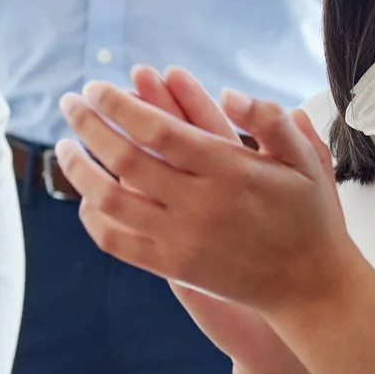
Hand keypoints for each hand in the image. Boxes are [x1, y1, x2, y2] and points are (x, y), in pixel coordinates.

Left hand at [61, 67, 374, 373]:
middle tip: (69, 103)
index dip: (119, 105)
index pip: (157, 130)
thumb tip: (227, 93)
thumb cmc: (309, 216)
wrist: (308, 286)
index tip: (97, 87)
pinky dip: (93, 217)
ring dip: (79, 169)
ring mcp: (181, 239)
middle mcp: (199, 205)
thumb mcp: (305, 159)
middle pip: (124, 159)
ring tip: (65, 145)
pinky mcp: (172, 267)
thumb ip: (270, 120)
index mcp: (229, 171)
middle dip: (88, 125)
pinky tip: (86, 195)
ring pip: (110, 200)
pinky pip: (117, 241)